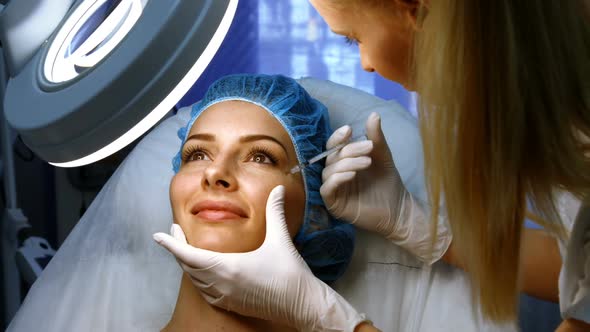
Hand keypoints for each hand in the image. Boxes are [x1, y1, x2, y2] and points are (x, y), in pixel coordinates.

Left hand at [153, 186, 365, 331]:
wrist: (301, 305)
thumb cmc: (290, 274)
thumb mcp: (280, 239)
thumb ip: (275, 211)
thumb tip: (277, 188)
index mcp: (227, 268)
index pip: (188, 255)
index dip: (171, 244)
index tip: (157, 235)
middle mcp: (221, 284)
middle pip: (188, 266)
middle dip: (178, 249)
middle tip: (174, 231)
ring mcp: (225, 297)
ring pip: (195, 280)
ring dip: (187, 263)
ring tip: (186, 248)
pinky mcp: (231, 305)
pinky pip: (205, 291)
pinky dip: (198, 278)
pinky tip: (203, 271)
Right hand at [320, 112, 451, 263]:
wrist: (398, 208)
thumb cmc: (387, 182)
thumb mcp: (382, 155)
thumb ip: (376, 137)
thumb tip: (374, 114)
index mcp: (342, 161)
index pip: (332, 146)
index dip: (337, 137)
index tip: (349, 130)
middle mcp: (334, 174)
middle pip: (332, 157)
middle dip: (349, 150)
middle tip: (369, 147)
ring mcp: (333, 189)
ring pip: (329, 171)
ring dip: (347, 163)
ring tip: (367, 162)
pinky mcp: (333, 204)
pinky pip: (327, 189)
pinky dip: (337, 179)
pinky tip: (352, 175)